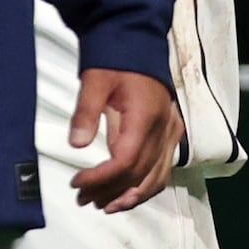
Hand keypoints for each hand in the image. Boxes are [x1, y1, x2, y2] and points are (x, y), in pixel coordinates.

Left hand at [70, 68, 181, 209]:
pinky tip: (126, 196)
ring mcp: (172, 133)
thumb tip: (77, 144)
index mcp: (146, 117)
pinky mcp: (172, 135)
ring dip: (129, 197)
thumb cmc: (115, 61)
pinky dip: (145, 188)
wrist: (138, 43)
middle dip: (109, 191)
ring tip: (103, 206)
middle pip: (139, 174)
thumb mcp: (95, 80)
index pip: (126, 161)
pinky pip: (163, 171)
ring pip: (156, 178)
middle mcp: (164, 129)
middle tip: (81, 199)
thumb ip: (86, 112)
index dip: (101, 178)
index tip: (76, 182)